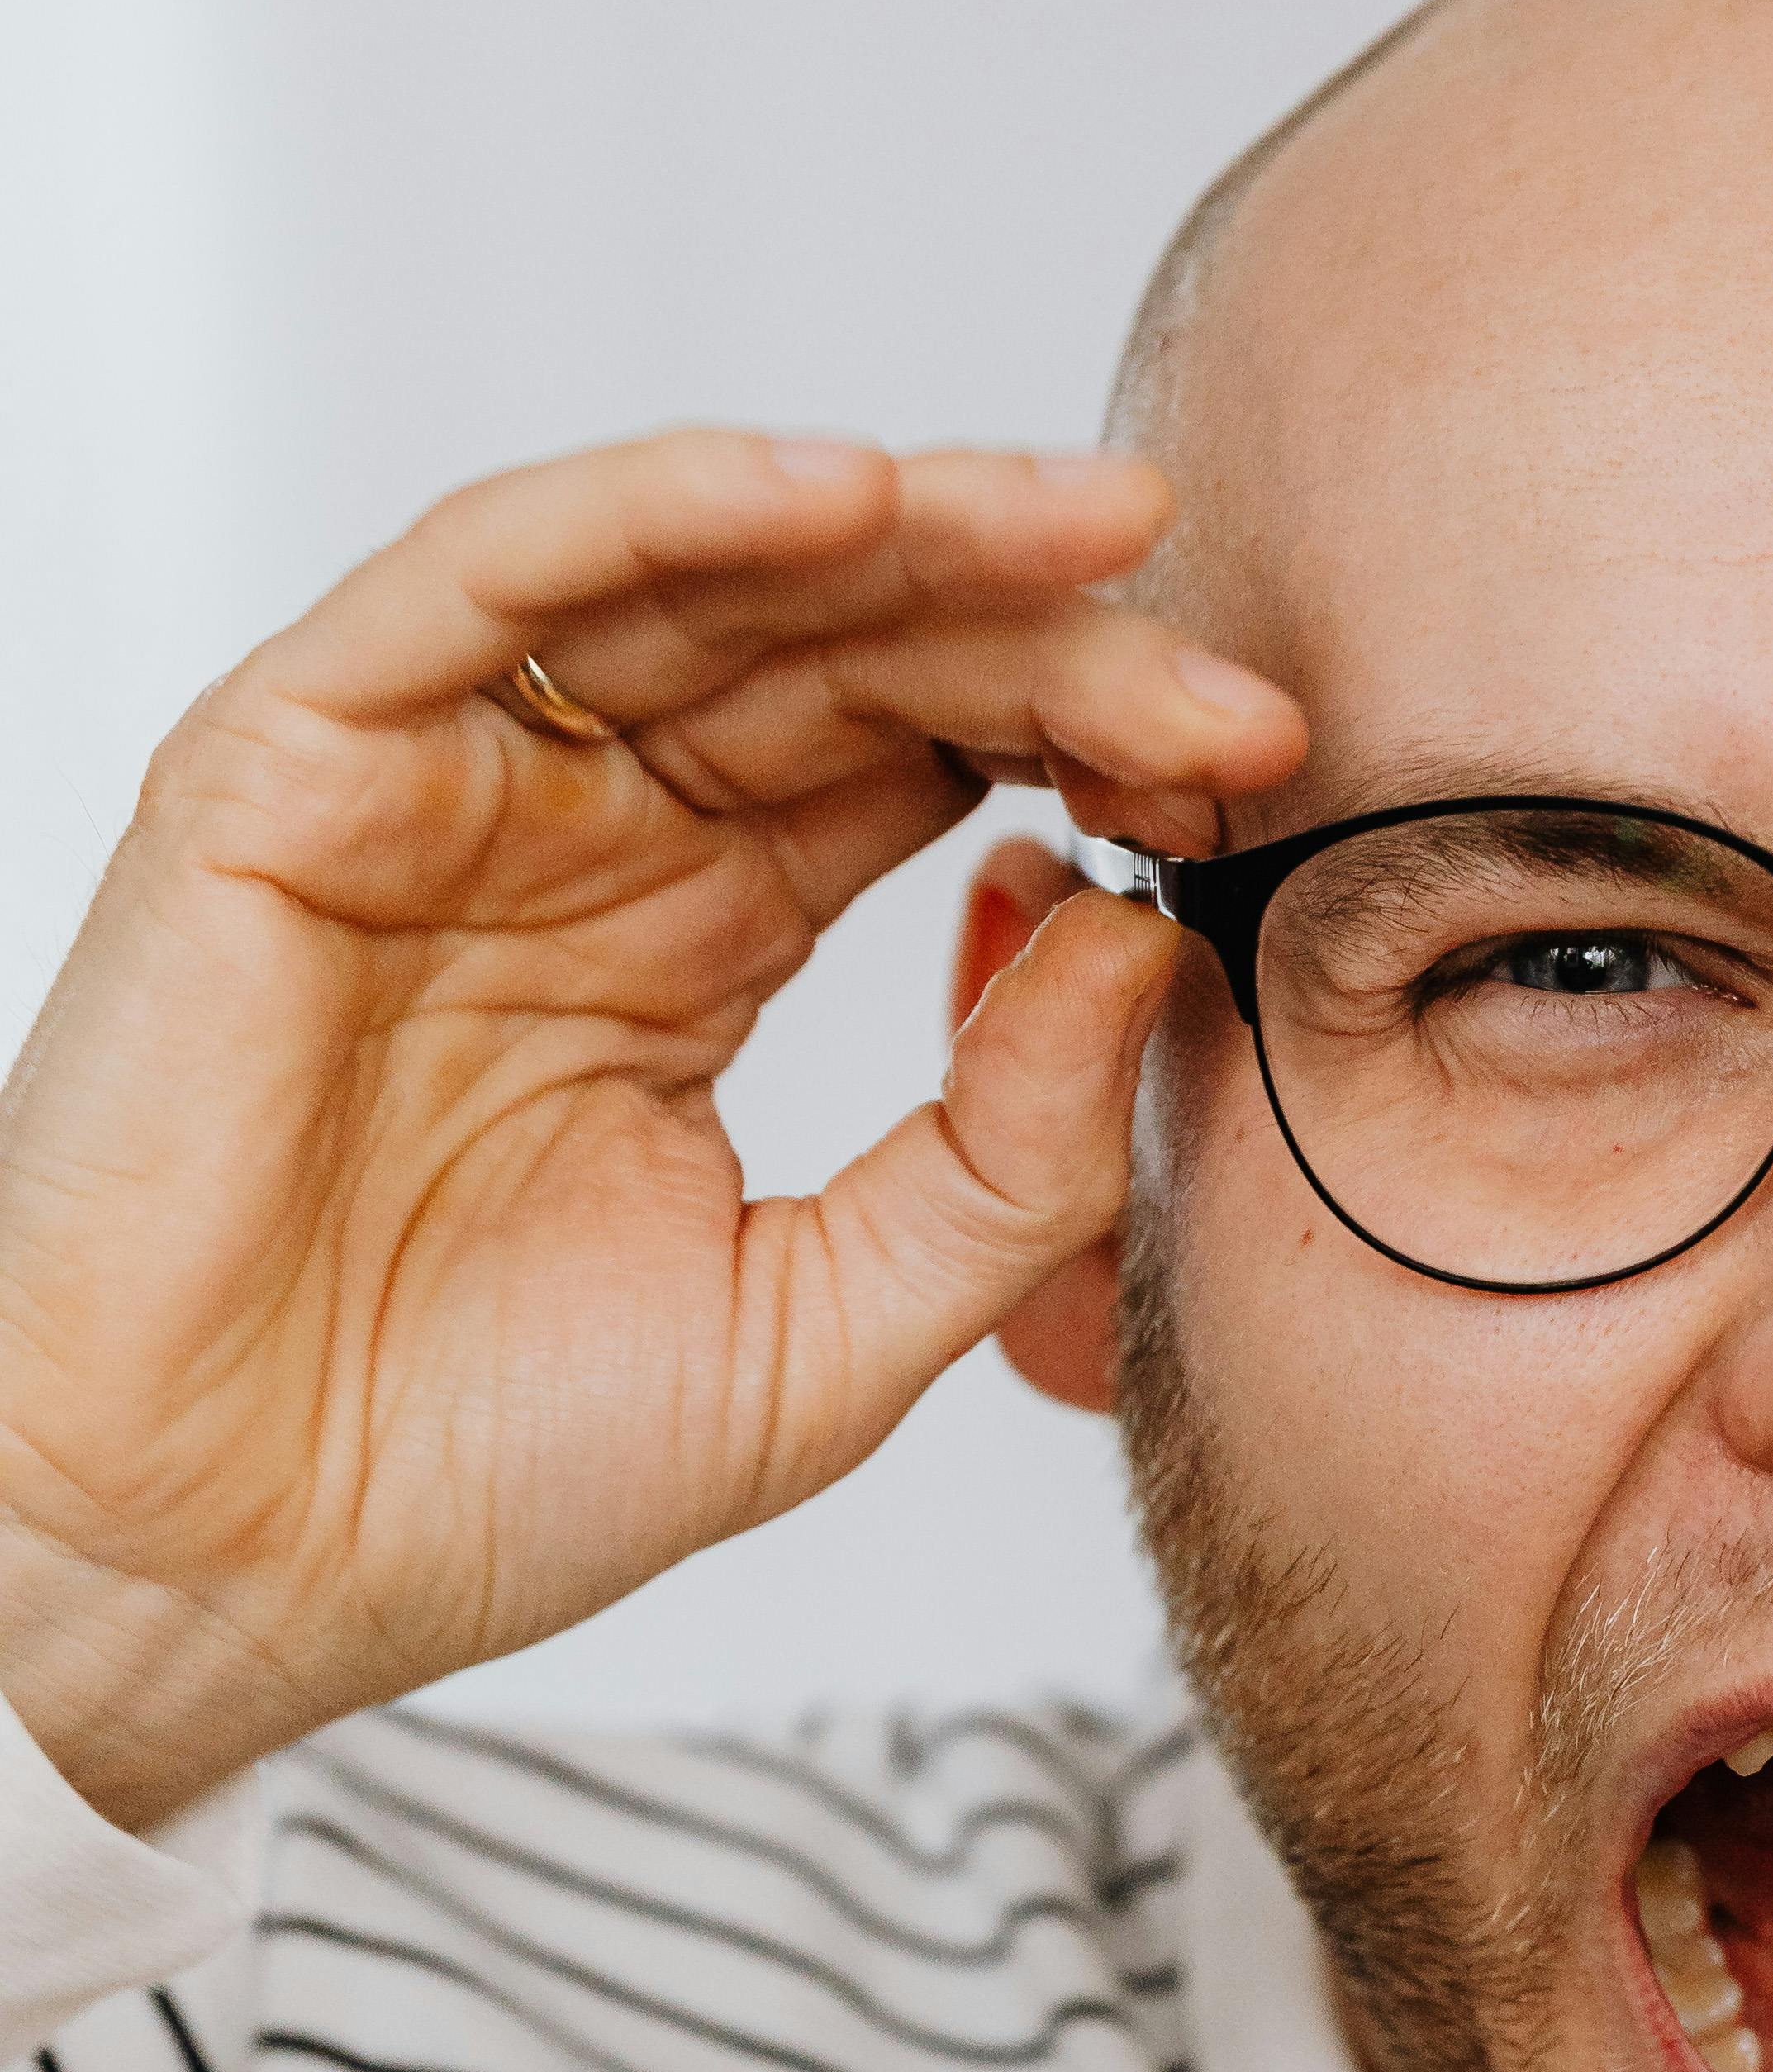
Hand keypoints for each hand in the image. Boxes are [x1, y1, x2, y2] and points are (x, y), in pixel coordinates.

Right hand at [0, 426, 1300, 1824]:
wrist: (213, 1570)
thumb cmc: (470, 1471)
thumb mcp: (835, 1329)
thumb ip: (1008, 1153)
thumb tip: (1137, 935)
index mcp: (698, 938)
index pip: (929, 759)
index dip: (1094, 737)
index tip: (1259, 768)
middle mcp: (581, 833)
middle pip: (846, 648)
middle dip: (1049, 632)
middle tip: (1225, 674)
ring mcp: (441, 788)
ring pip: (699, 576)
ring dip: (908, 532)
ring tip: (1090, 531)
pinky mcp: (295, 767)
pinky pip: (489, 580)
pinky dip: (663, 513)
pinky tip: (844, 502)